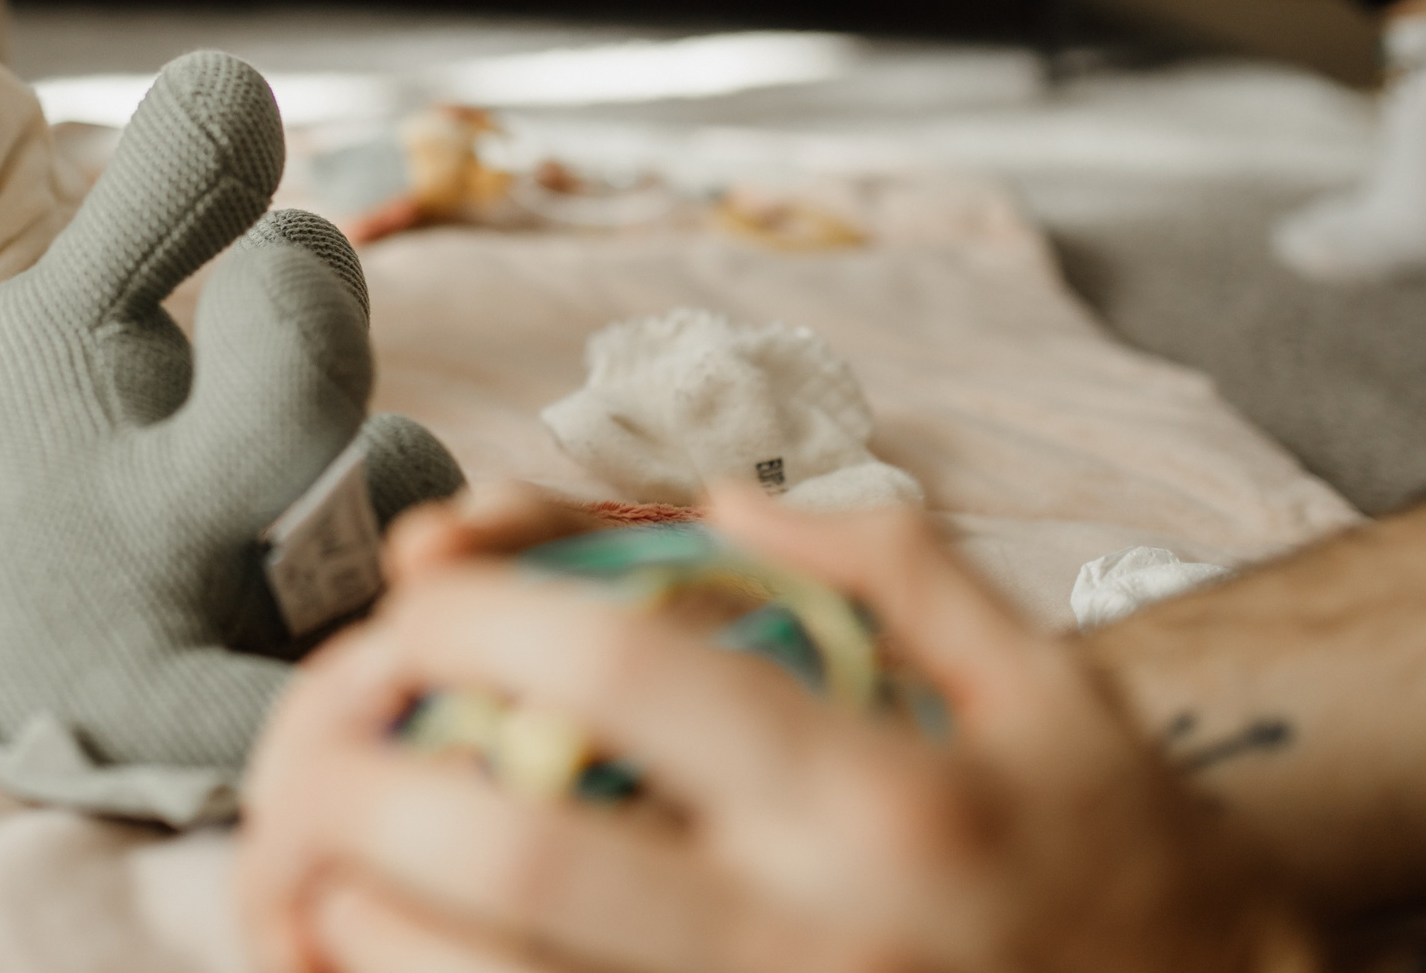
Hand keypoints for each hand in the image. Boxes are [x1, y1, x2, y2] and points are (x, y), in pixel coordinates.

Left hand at [237, 490, 1318, 972]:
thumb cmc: (1129, 863)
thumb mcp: (1053, 687)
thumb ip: (892, 568)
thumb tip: (707, 498)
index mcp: (880, 793)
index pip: (631, 665)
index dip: (483, 611)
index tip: (412, 588)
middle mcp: (808, 933)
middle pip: (526, 850)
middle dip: (369, 782)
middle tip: (301, 736)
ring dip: (368, 926)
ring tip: (296, 863)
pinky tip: (383, 959)